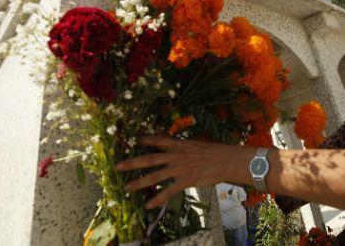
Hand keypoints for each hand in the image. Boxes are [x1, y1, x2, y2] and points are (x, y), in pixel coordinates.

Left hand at [116, 134, 235, 208]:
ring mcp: (179, 169)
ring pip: (154, 176)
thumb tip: (179, 150)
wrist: (227, 160)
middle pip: (149, 159)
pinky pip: (168, 192)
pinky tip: (149, 205)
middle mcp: (176, 155)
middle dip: (132, 162)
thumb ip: (184, 148)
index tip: (135, 139)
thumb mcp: (197, 145)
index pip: (159, 140)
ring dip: (139, 182)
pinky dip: (158, 199)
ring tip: (126, 188)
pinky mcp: (185, 181)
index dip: (146, 139)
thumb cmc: (215, 152)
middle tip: (117, 166)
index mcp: (179, 144)